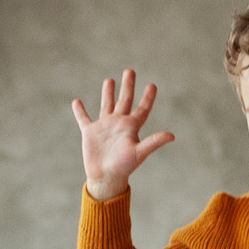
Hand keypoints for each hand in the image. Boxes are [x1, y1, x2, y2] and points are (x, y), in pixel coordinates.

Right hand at [71, 69, 175, 199]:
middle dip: (128, 86)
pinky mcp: (90, 132)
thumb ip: (154, 142)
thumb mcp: (139, 152)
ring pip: (106, 105)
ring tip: (109, 80)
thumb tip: (172, 135)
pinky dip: (80, 110)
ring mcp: (104, 127)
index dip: (148, 97)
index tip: (152, 85)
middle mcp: (119, 124)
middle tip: (130, 71)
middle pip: (125, 100)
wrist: (105, 177)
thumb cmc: (124, 167)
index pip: (142, 108)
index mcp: (131, 127)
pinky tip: (77, 102)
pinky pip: (84, 118)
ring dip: (107, 92)